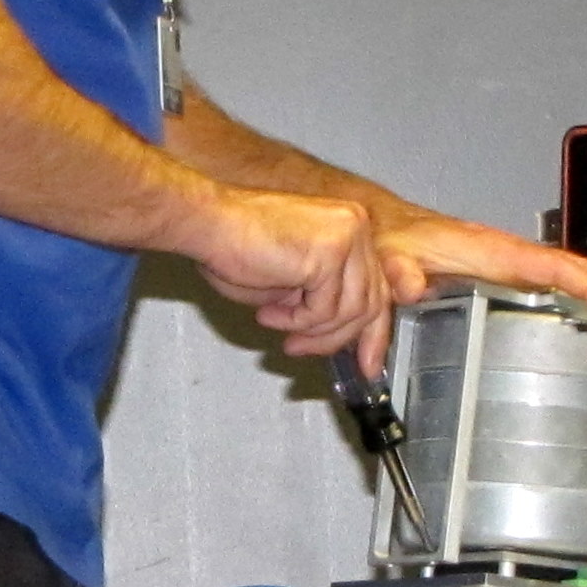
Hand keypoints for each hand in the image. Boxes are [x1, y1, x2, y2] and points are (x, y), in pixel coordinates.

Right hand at [185, 186, 387, 358]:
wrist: (209, 223)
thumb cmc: (236, 245)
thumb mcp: (292, 283)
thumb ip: (322, 302)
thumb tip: (340, 336)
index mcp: (349, 228)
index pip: (377, 287)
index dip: (373, 332)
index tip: (366, 362)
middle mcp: (355, 226)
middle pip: (372, 302)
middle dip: (339, 339)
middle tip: (306, 351)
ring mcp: (348, 237)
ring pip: (351, 312)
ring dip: (312, 331)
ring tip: (279, 327)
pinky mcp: (331, 252)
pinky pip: (325, 309)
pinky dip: (296, 321)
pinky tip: (270, 313)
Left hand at [369, 207, 586, 326]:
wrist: (372, 225)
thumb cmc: (386, 235)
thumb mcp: (387, 255)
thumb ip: (395, 272)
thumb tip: (409, 286)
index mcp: (491, 252)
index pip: (561, 268)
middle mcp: (505, 258)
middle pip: (578, 274)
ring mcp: (504, 268)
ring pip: (567, 280)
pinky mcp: (496, 277)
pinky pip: (548, 288)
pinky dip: (575, 304)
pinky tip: (583, 329)